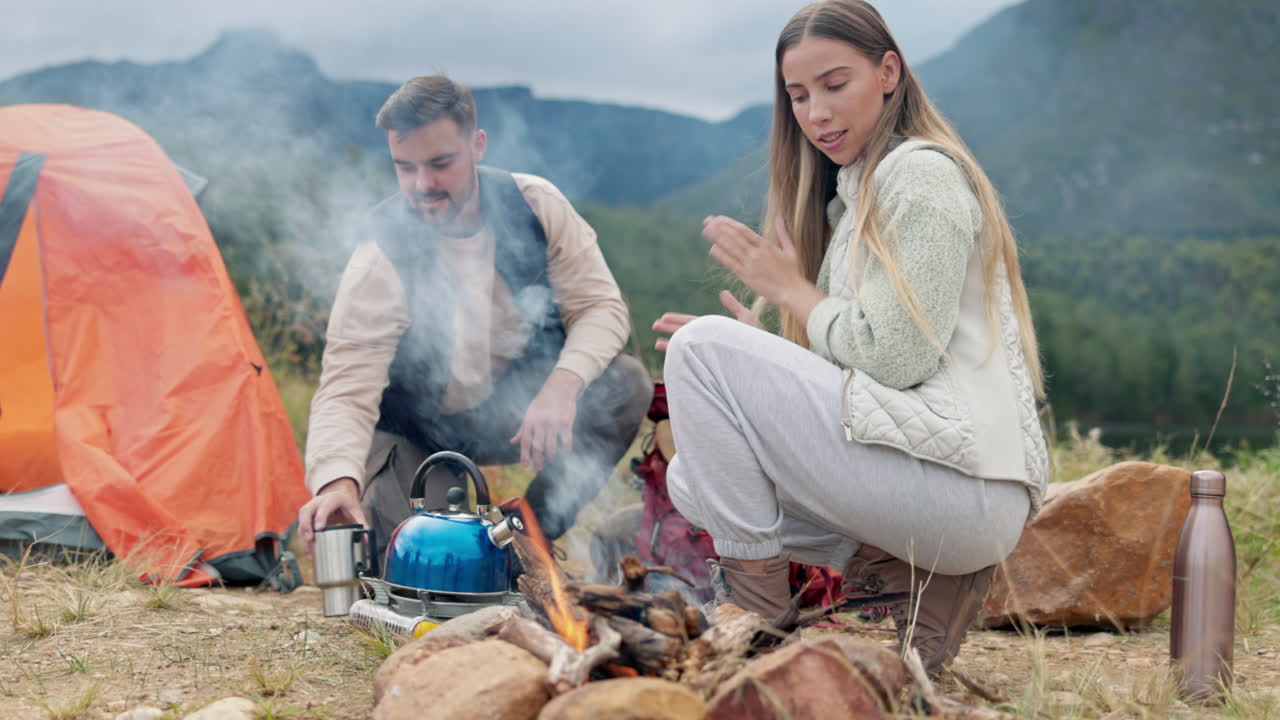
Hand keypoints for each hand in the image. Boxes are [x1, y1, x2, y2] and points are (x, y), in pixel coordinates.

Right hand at [298, 477, 366, 555]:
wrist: (339, 497)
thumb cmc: (347, 505)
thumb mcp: (356, 512)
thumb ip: (362, 525)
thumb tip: (366, 541)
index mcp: (333, 498)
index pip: (325, 506)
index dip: (321, 516)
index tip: (319, 528)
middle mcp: (319, 501)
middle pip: (307, 511)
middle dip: (306, 525)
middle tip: (310, 539)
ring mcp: (311, 507)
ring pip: (302, 519)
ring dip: (303, 535)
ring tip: (309, 550)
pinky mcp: (306, 516)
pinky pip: (301, 526)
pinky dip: (303, 539)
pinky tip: (309, 550)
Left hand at [510, 368, 583, 471]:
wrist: (559, 387)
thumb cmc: (542, 402)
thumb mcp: (529, 413)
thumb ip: (522, 429)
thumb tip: (512, 442)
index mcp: (530, 420)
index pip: (526, 441)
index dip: (524, 455)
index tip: (525, 466)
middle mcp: (541, 422)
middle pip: (537, 445)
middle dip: (537, 459)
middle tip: (538, 469)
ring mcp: (554, 422)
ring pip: (551, 444)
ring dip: (550, 455)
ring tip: (550, 460)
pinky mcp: (566, 422)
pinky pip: (566, 439)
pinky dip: (566, 448)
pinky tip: (565, 453)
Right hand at [652, 291, 763, 350]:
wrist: (764, 355)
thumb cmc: (758, 338)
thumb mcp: (746, 318)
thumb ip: (734, 306)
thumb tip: (723, 292)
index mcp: (715, 328)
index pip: (691, 321)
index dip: (677, 319)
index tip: (664, 317)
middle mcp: (709, 338)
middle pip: (684, 331)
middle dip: (669, 328)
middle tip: (654, 325)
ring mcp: (710, 348)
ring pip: (686, 344)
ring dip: (671, 342)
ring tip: (657, 342)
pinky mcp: (711, 358)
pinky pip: (693, 356)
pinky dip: (682, 356)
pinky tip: (672, 355)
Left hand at [704, 216, 825, 323]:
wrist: (792, 291)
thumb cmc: (792, 272)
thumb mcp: (790, 250)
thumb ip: (783, 233)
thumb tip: (780, 218)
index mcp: (765, 244)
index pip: (743, 230)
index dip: (729, 223)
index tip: (718, 218)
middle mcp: (756, 252)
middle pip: (734, 236)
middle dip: (719, 227)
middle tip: (707, 221)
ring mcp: (750, 264)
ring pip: (731, 248)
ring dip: (717, 238)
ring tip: (705, 231)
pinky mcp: (747, 277)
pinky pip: (732, 264)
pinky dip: (722, 256)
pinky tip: (712, 249)